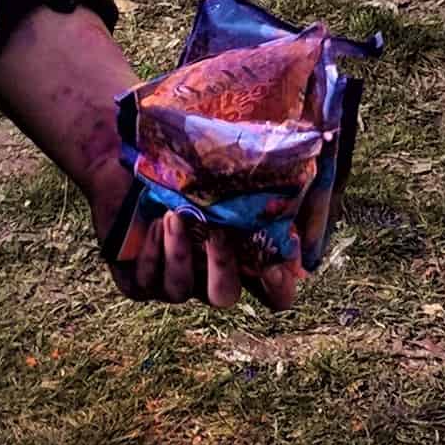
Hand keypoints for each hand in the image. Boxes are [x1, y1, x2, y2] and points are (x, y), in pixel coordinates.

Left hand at [89, 154, 303, 310]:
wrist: (130, 147)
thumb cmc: (193, 154)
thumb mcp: (247, 165)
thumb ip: (287, 186)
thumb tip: (314, 214)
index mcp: (240, 251)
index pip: (272, 290)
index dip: (278, 288)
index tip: (274, 266)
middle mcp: (206, 270)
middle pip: (223, 297)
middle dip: (221, 267)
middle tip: (217, 231)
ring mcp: (172, 276)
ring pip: (180, 291)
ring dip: (179, 255)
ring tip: (174, 215)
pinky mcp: (137, 277)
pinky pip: (146, 284)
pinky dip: (151, 256)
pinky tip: (153, 227)